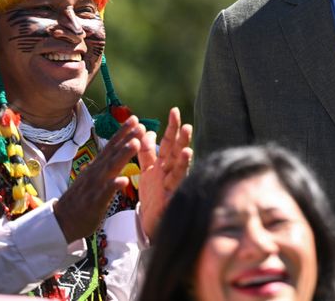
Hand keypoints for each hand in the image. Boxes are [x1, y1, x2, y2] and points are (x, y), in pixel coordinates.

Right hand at [54, 115, 144, 242]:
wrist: (61, 221)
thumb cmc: (80, 200)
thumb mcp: (91, 178)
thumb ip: (101, 166)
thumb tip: (108, 154)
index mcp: (97, 167)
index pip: (111, 146)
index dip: (122, 133)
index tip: (134, 119)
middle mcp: (96, 172)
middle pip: (112, 152)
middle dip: (126, 137)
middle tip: (139, 124)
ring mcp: (95, 186)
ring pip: (110, 168)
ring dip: (123, 155)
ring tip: (136, 143)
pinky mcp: (95, 201)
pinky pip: (105, 193)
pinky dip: (114, 186)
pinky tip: (124, 181)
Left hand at [137, 106, 192, 241]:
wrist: (151, 225)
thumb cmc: (153, 197)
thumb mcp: (147, 171)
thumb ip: (147, 152)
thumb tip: (148, 131)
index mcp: (162, 165)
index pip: (167, 143)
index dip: (170, 128)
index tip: (174, 110)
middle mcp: (169, 172)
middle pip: (175, 151)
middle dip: (179, 135)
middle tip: (183, 119)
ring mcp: (172, 185)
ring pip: (179, 166)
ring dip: (182, 152)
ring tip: (187, 136)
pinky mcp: (171, 198)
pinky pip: (176, 184)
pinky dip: (181, 172)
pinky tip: (185, 159)